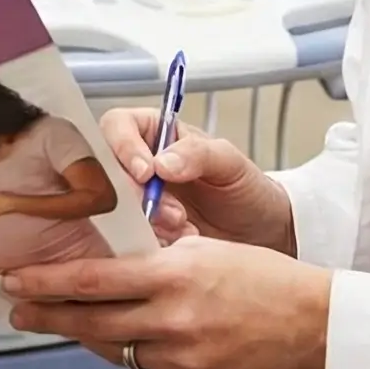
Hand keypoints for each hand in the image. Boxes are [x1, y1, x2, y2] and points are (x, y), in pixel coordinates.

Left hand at [3, 238, 330, 368]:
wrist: (312, 325)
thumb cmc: (265, 279)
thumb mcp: (204, 250)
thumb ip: (155, 259)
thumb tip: (108, 261)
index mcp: (173, 277)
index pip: (91, 281)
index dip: (46, 283)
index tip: (15, 282)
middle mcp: (171, 321)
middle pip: (89, 322)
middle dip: (47, 315)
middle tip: (17, 311)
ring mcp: (180, 358)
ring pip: (112, 348)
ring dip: (84, 334)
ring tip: (61, 321)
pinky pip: (142, 366)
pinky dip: (127, 351)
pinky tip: (120, 338)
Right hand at [99, 113, 296, 253]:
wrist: (263, 235)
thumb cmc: (247, 189)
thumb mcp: (230, 163)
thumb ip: (198, 155)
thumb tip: (161, 163)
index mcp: (154, 133)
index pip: (117, 126)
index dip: (123, 147)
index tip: (145, 173)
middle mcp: (138, 165)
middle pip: (106, 170)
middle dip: (136, 194)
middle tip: (171, 211)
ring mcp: (136, 202)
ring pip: (114, 207)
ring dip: (147, 221)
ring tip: (184, 227)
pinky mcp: (139, 234)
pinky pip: (126, 237)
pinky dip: (151, 242)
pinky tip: (180, 241)